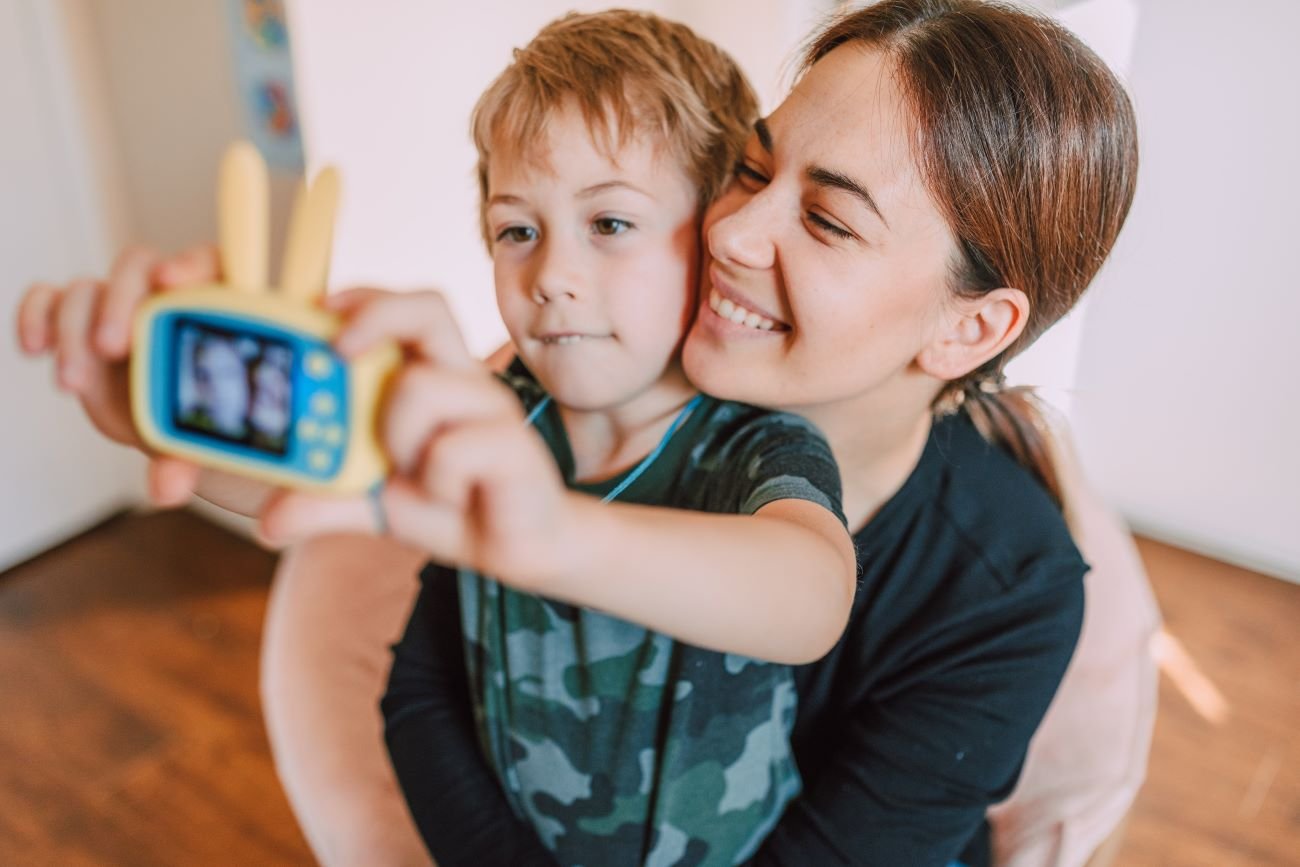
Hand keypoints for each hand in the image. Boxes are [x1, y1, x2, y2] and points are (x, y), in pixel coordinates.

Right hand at [15, 245, 215, 504]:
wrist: (187, 443)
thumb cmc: (218, 432)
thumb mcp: (217, 446)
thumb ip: (193, 460)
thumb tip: (165, 488)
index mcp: (225, 308)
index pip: (215, 261)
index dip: (193, 263)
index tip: (172, 283)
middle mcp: (171, 296)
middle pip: (142, 267)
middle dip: (122, 301)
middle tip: (112, 348)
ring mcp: (124, 307)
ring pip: (92, 288)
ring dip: (74, 329)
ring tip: (73, 384)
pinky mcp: (85, 324)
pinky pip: (52, 297)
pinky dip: (37, 313)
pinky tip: (35, 347)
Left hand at [260, 290, 576, 585]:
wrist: (518, 549)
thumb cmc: (451, 505)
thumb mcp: (375, 503)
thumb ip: (326, 501)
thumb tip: (268, 523)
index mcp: (434, 376)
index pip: (408, 310)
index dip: (366, 299)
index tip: (320, 309)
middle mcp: (464, 379)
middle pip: (428, 309)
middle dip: (374, 316)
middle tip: (337, 352)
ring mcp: (492, 408)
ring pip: (421, 386)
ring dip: (398, 438)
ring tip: (414, 476)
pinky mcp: (514, 446)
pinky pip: (450, 449)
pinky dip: (436, 484)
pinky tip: (451, 499)